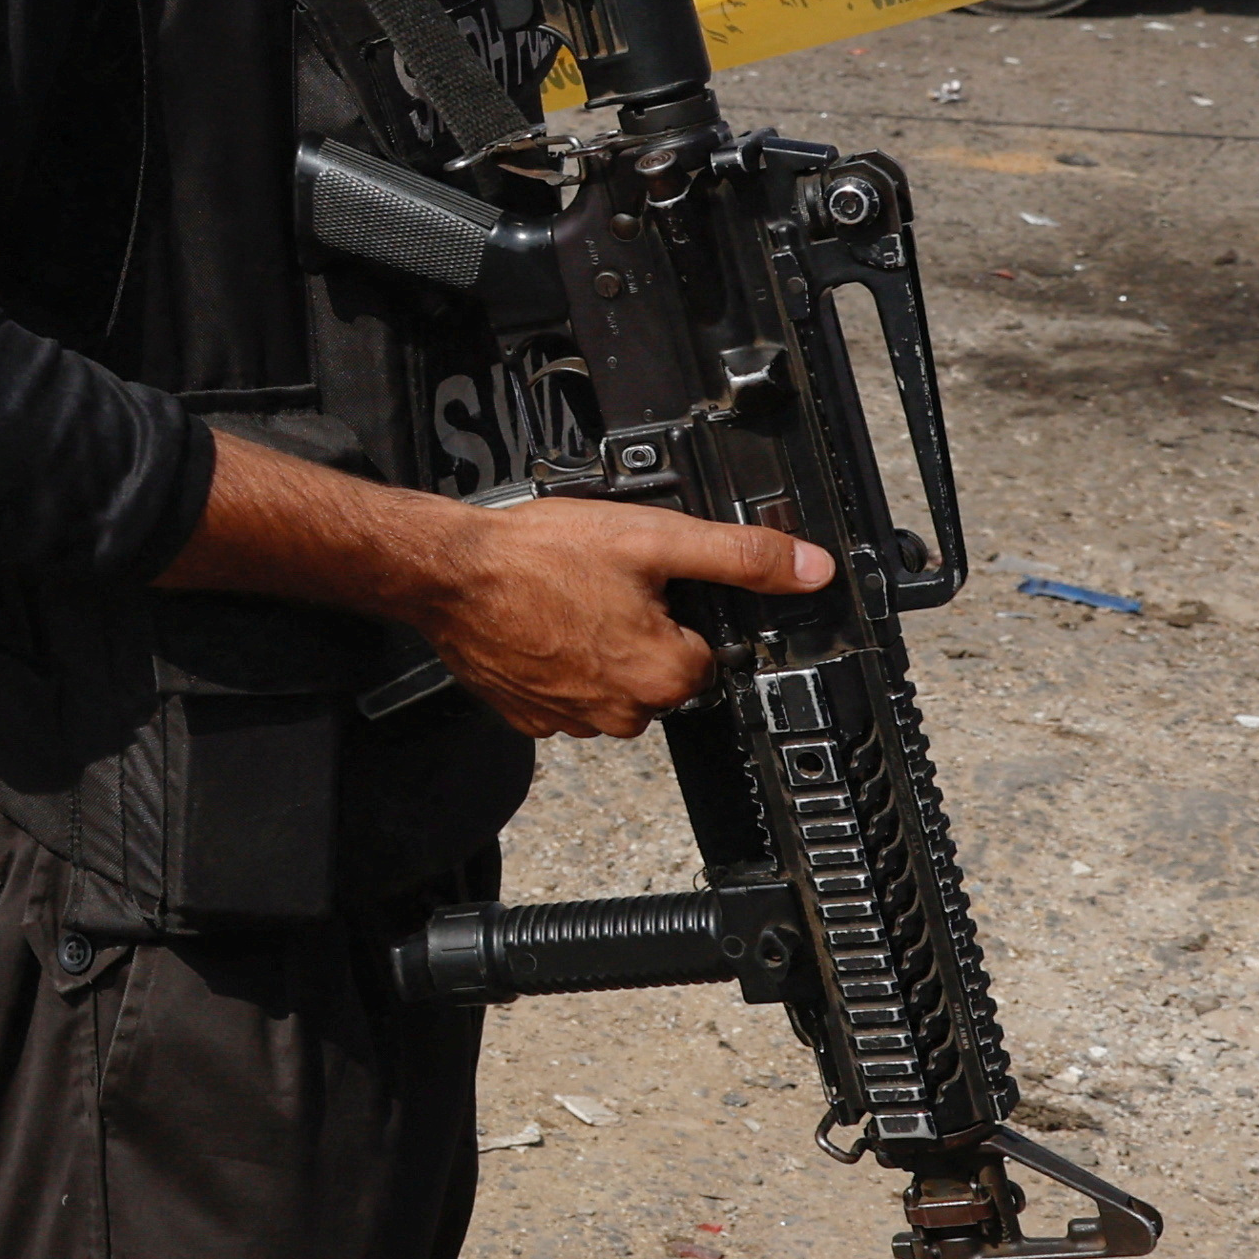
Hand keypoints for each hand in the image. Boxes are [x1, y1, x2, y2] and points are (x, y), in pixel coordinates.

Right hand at [406, 494, 832, 738]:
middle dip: (640, 634)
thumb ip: (741, 556)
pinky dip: (557, 667)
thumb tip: (810, 568)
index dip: (679, 613)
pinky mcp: (527, 718)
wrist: (448, 572)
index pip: (706, 653)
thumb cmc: (538, 555)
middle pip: (660, 674)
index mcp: (665, 674)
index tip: (645, 587)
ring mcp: (570, 720)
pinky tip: (540, 627)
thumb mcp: (654, 537)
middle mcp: (622, 712)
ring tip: (567, 603)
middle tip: (603, 589)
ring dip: (599, 652)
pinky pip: (563, 697)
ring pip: (612, 687)